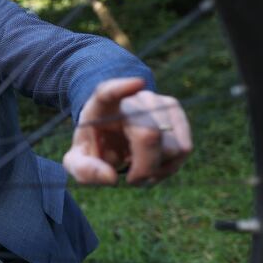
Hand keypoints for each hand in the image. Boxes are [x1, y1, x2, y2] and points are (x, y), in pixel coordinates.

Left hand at [63, 77, 191, 185]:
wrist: (111, 134)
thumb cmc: (95, 147)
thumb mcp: (77, 162)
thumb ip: (85, 170)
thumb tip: (111, 177)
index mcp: (100, 105)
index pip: (108, 92)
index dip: (122, 88)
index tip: (138, 83)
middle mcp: (132, 99)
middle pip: (149, 134)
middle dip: (144, 167)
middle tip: (132, 178)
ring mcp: (157, 101)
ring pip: (172, 146)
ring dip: (158, 168)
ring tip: (141, 169)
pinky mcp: (175, 111)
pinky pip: (184, 147)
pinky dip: (171, 165)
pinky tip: (155, 165)